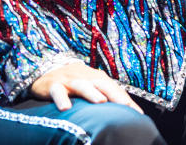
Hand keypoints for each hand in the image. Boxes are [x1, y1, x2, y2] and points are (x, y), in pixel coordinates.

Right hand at [29, 61, 143, 113]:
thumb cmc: (74, 81)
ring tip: (101, 101)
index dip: (127, 100)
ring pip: (82, 85)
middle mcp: (86, 77)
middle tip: (126, 106)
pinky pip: (58, 92)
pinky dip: (61, 98)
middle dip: (115, 95)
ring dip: (92, 92)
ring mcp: (70, 80)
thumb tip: (125, 113)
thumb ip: (106, 96)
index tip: (138, 114)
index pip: (115, 89)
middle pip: (103, 84)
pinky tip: (66, 108)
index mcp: (97, 78)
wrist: (46, 70)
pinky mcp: (54, 85)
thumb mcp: (91, 86)